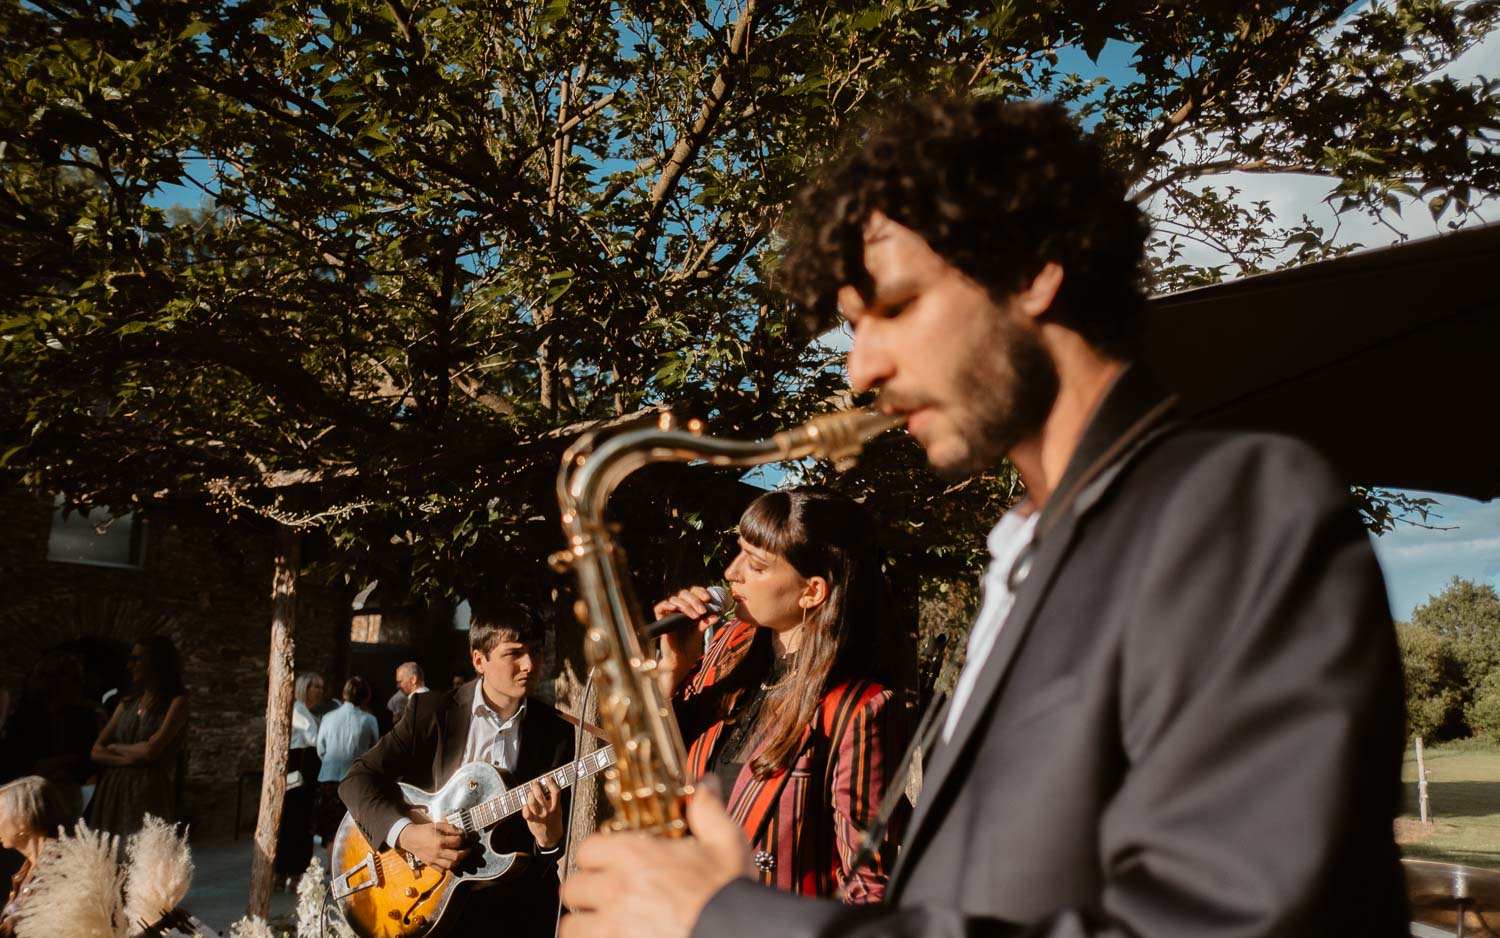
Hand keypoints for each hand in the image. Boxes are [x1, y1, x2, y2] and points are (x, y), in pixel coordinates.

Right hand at [395, 820, 468, 871]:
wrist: (410, 838)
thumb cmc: (423, 830)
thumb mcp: (437, 825)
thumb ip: (450, 828)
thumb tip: (461, 832)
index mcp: (440, 841)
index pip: (457, 842)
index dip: (462, 838)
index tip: (463, 837)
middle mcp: (438, 852)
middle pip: (456, 856)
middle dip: (465, 853)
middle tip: (467, 850)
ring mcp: (434, 859)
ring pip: (450, 865)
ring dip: (458, 861)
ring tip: (460, 856)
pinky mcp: (430, 864)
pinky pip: (441, 870)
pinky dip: (447, 867)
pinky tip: (450, 862)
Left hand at [522, 777, 562, 848]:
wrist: (551, 836)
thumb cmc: (553, 820)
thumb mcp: (558, 809)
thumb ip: (553, 799)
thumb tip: (546, 786)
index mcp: (556, 807)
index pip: (555, 792)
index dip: (551, 783)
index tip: (548, 778)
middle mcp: (547, 811)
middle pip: (539, 795)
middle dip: (536, 786)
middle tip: (535, 783)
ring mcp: (539, 816)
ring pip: (531, 802)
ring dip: (530, 795)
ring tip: (531, 793)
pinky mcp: (532, 821)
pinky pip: (526, 812)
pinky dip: (525, 806)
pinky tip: (526, 804)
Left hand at [560, 778, 753, 937]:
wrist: (735, 931)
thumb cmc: (727, 893)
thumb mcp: (724, 842)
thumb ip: (707, 809)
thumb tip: (705, 784)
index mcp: (635, 856)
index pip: (587, 849)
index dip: (596, 856)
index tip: (606, 862)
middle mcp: (617, 888)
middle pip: (573, 887)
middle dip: (586, 890)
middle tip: (603, 894)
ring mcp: (613, 924)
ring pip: (571, 924)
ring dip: (584, 922)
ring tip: (601, 922)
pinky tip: (610, 937)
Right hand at [653, 587, 719, 675]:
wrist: (681, 661)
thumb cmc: (690, 647)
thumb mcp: (700, 632)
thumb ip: (705, 622)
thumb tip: (716, 615)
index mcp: (689, 609)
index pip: (693, 593)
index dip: (700, 592)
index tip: (708, 598)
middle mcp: (679, 609)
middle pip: (684, 594)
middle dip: (695, 600)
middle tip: (702, 611)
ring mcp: (669, 614)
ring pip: (674, 599)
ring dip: (686, 605)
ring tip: (695, 616)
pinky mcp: (661, 621)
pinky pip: (660, 607)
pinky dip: (667, 605)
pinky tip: (675, 609)